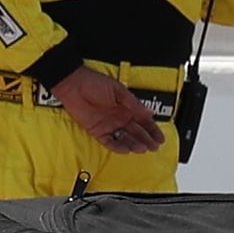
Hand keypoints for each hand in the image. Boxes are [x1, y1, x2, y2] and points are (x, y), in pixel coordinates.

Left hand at [50, 67, 165, 155]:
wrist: (73, 85)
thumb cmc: (94, 83)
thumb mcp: (118, 91)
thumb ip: (133, 104)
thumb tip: (149, 113)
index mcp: (126, 107)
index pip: (143, 121)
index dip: (152, 130)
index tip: (160, 138)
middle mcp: (119, 117)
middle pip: (136, 132)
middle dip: (146, 140)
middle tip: (154, 147)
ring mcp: (109, 125)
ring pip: (125, 138)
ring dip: (134, 144)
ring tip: (142, 148)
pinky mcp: (97, 131)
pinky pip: (109, 142)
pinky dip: (118, 147)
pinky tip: (126, 150)